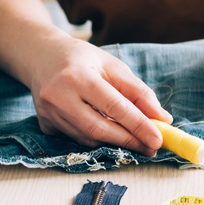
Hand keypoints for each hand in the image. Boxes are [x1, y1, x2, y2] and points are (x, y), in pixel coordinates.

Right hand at [28, 36, 171, 156]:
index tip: (158, 139)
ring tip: (136, 139)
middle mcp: (58, 97)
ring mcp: (48, 114)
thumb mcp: (113, 66)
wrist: (41, 57)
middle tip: (151, 147)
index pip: (114, 106)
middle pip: (99, 129)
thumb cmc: (83, 59)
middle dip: (129, 141)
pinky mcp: (45, 126)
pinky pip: (78, 139)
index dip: (138, 125)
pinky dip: (98, 138)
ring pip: (88, 138)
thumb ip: (138, 92)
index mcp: (77, 76)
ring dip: (116, 142)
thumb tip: (162, 118)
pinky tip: (109, 131)